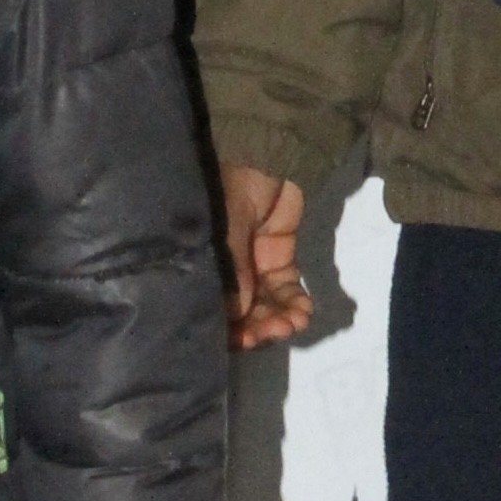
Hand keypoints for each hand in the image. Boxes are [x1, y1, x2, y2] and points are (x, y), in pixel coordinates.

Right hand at [222, 163, 313, 349]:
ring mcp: (252, 265)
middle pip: (241, 313)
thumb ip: (233, 282)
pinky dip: (295, 303)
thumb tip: (240, 321)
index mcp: (199, 267)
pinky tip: (301, 312)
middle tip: (273, 332)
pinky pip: (287, 288)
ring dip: (279, 319)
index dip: (228, 331)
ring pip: (266, 304)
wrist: (260, 160)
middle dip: (258, 327)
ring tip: (292, 324)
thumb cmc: (226, 198)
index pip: (211, 310)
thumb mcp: (221, 242)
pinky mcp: (278, 256)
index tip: (244, 340)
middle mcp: (223, 272)